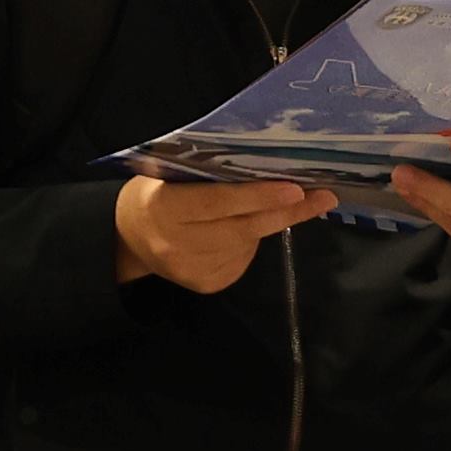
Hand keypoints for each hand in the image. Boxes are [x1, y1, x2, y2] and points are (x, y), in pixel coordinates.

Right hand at [114, 170, 327, 292]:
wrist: (128, 237)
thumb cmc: (156, 192)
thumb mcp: (168, 175)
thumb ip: (206, 175)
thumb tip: (265, 166)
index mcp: (162, 207)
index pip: (218, 202)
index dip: (258, 196)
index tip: (295, 188)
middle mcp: (174, 244)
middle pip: (242, 228)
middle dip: (285, 211)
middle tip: (322, 197)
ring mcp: (190, 270)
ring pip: (247, 244)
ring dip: (266, 223)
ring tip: (268, 204)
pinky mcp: (203, 285)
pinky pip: (242, 260)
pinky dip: (250, 243)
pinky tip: (239, 231)